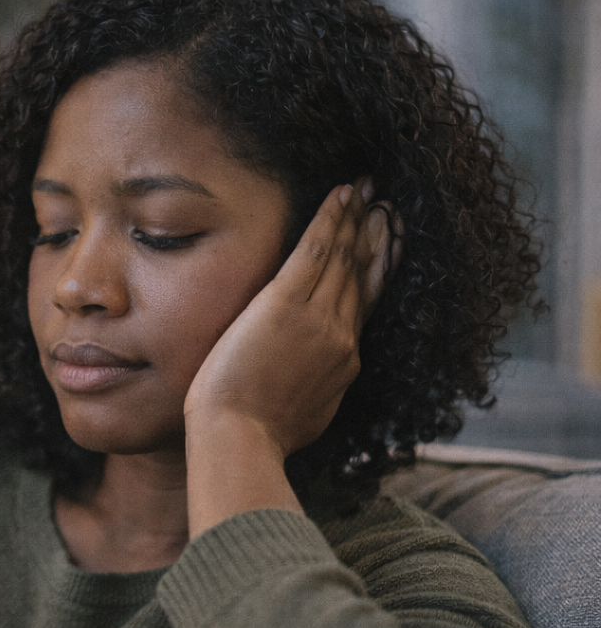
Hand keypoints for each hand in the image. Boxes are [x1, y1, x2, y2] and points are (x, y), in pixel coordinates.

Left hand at [184, 179, 398, 532]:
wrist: (239, 439)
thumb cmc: (258, 436)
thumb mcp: (305, 416)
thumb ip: (316, 390)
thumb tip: (314, 382)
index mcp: (343, 362)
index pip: (365, 305)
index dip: (378, 271)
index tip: (388, 245)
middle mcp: (340, 335)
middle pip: (363, 275)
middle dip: (376, 236)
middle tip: (387, 205)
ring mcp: (317, 318)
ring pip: (345, 257)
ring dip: (357, 218)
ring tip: (368, 188)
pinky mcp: (286, 303)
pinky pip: (316, 249)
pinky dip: (331, 218)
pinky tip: (342, 192)